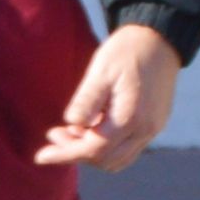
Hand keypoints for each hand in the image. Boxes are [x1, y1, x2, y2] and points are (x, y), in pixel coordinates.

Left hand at [34, 23, 182, 169]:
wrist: (159, 39)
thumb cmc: (126, 51)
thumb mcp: (101, 71)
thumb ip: (87, 100)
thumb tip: (72, 124)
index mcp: (131, 117)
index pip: (94, 149)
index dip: (65, 155)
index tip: (40, 155)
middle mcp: (145, 129)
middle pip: (106, 160)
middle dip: (76, 153)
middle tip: (53, 133)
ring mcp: (152, 129)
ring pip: (118, 158)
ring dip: (91, 151)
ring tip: (70, 130)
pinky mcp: (154, 124)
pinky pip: (127, 148)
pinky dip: (106, 145)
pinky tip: (90, 126)